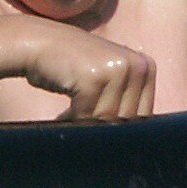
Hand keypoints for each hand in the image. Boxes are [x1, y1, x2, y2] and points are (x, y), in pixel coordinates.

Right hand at [23, 26, 155, 120]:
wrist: (39, 44)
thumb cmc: (73, 69)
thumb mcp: (110, 80)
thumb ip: (126, 102)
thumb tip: (134, 144)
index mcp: (147, 67)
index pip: (144, 118)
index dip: (120, 130)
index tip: (99, 129)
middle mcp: (138, 65)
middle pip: (127, 121)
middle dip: (103, 129)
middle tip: (81, 122)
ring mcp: (118, 68)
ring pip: (108, 120)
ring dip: (86, 125)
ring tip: (70, 117)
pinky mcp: (95, 76)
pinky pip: (88, 115)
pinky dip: (72, 120)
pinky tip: (62, 115)